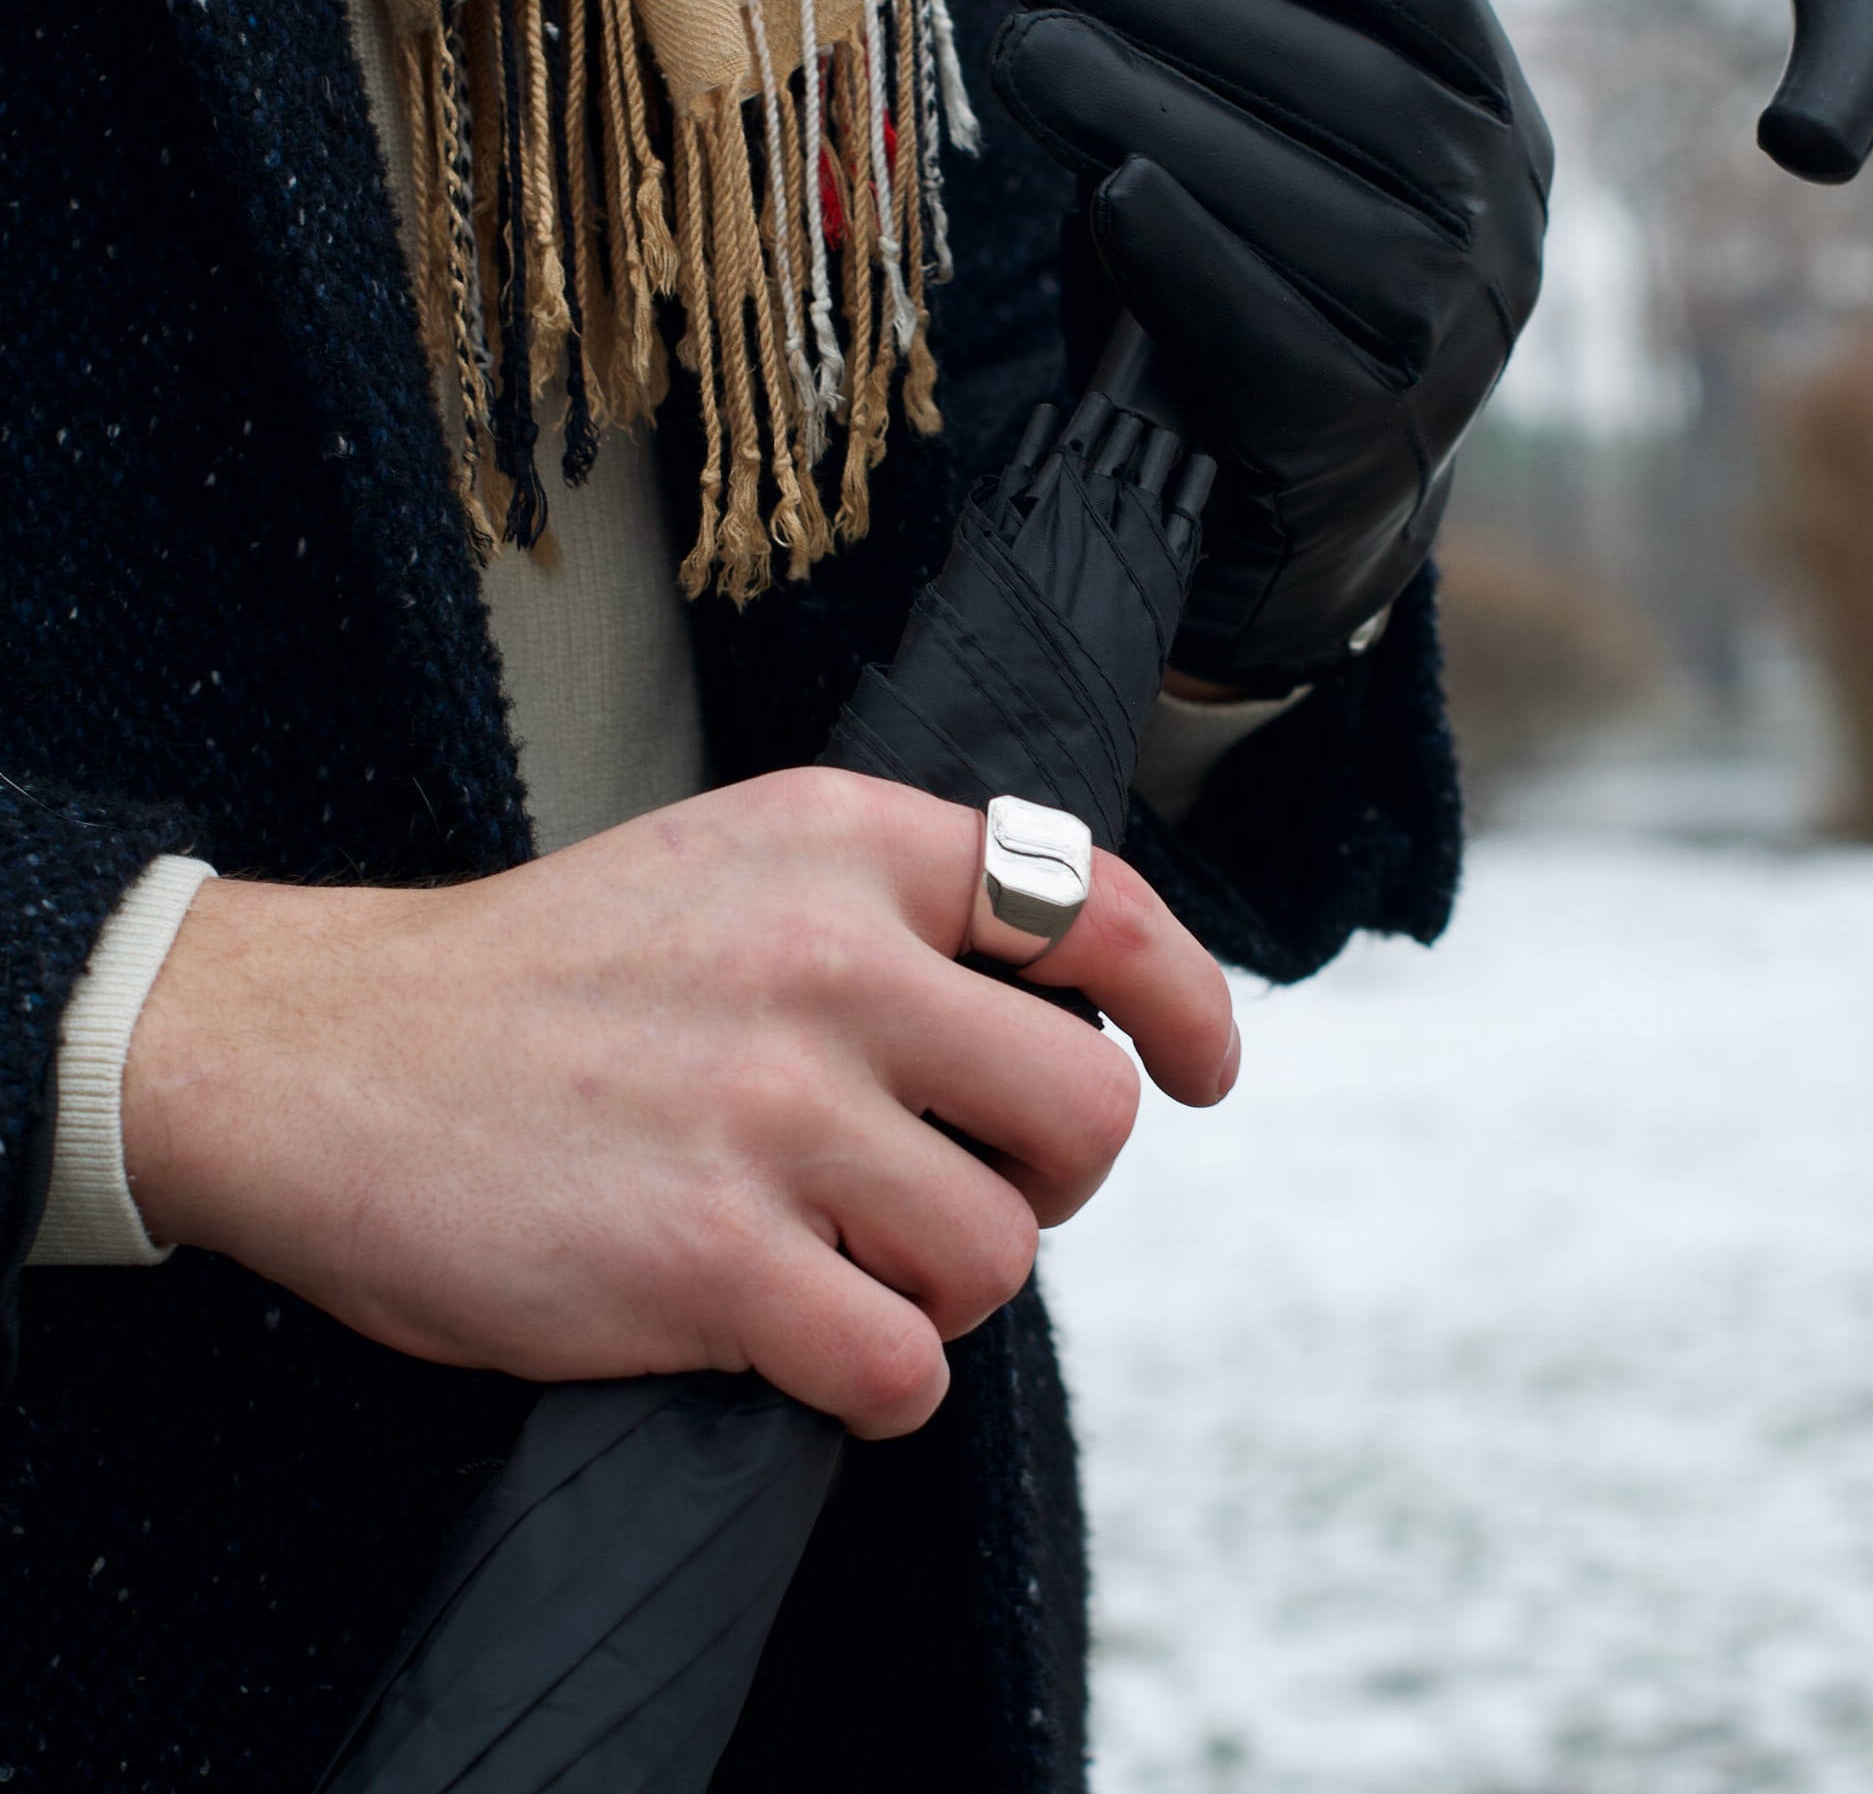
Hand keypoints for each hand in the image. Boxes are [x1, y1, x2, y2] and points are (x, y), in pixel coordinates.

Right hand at [120, 770, 1235, 1439]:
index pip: (1095, 907)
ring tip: (852, 1263)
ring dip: (947, 1287)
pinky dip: (881, 1380)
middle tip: (974, 1188)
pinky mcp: (708, 1254)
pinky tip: (813, 1346)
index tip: (1201, 1068)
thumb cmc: (540, 977)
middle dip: (1054, 1177)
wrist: (320, 1052)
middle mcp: (827, 960)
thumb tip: (1058, 1019)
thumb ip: (890, 913)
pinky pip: (903, 1363)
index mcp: (844, 843)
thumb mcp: (730, 864)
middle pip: (1085, 1111)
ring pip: (1000, 1253)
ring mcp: (773, 1108)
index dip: (1184, 1000)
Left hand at [991, 0, 1553, 690]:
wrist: (1302, 524)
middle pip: (1344, 81)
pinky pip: (1266, 335)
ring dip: (1150, 107)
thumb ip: (1230, 68)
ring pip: (1300, 198)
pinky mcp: (1358, 441)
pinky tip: (1111, 190)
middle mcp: (1497, 225)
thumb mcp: (1280, 167)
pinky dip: (1185, 255)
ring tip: (1031, 51)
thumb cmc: (1262, 307)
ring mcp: (1443, 341)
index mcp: (1490, 127)